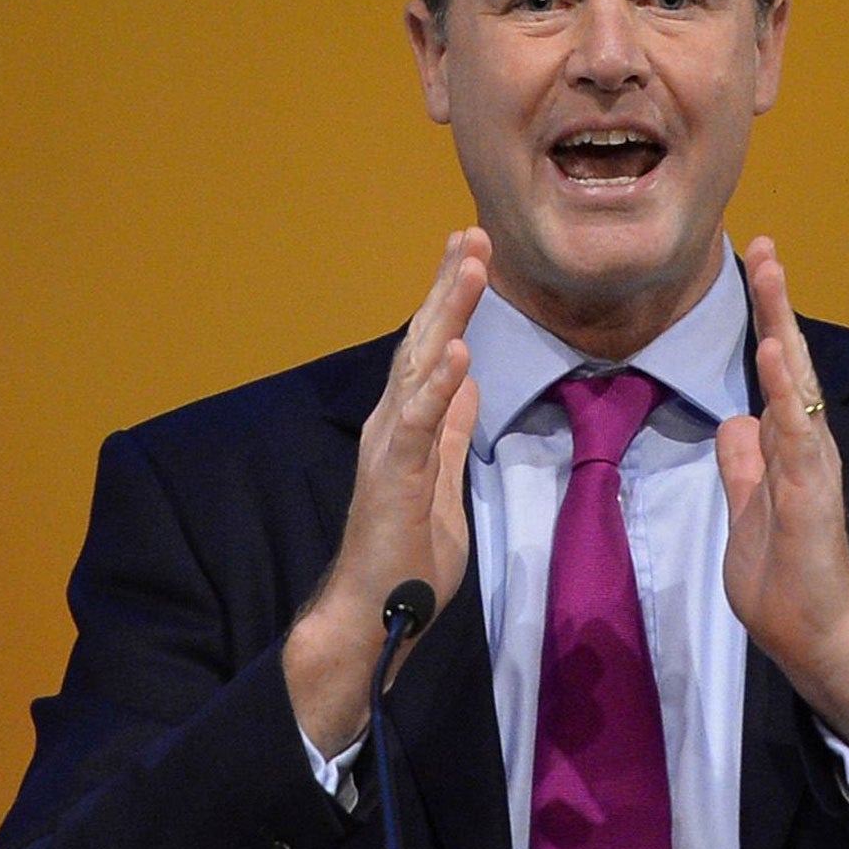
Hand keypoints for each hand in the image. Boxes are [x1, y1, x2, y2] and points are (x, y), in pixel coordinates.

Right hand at [284, 228, 490, 754]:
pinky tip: (461, 354)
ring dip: (446, 315)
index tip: (473, 252)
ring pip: (419, 366)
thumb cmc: (406, 554)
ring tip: (469, 269)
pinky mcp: (393, 477)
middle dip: (448, 286)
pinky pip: (418, 424)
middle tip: (472, 235)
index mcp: (407, 423)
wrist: (374, 613)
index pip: (432, 348)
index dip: (451, 299)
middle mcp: (391, 422)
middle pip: (423, 340)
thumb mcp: (444, 478)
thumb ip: (451, 430)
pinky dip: (438, 387)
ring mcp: (389, 446)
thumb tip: (468, 383)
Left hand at [716, 236, 848, 743]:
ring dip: (783, 330)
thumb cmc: (786, 584)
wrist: (818, 639)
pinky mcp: (812, 498)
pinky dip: (785, 394)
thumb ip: (743, 468)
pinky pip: (797, 437)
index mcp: (789, 451)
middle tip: (766, 246)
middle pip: (790, 364)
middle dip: (777, 305)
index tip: (758, 266)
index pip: (776, 374)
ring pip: (796, 387)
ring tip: (772, 277)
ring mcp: (811, 470)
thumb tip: (735, 422)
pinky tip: (775, 358)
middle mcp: (806, 450)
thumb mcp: (746, 514)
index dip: (767, 321)